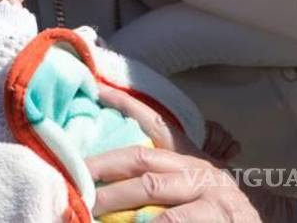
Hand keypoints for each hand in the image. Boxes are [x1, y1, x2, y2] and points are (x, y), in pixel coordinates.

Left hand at [88, 85, 296, 222]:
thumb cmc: (222, 208)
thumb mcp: (196, 181)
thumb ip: (163, 173)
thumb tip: (109, 175)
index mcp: (189, 157)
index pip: (155, 123)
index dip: (125, 103)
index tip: (96, 87)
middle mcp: (198, 171)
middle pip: (142, 162)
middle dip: (103, 169)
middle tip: (74, 179)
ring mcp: (208, 196)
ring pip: (153, 193)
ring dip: (117, 202)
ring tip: (90, 210)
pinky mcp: (217, 220)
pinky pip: (174, 222)